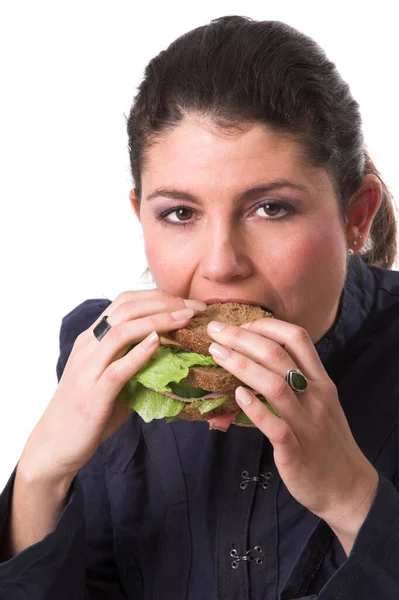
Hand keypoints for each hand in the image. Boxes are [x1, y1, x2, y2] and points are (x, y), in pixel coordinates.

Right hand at [19, 291, 204, 482]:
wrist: (55, 445)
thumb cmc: (88, 412)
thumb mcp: (113, 380)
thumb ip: (136, 364)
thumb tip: (174, 356)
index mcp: (92, 340)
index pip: (124, 303)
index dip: (157, 297)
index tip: (186, 303)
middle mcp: (88, 347)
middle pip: (126, 309)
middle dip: (164, 303)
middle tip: (194, 308)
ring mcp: (88, 369)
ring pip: (121, 332)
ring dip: (157, 320)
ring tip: (185, 318)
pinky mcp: (93, 395)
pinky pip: (117, 368)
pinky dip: (139, 353)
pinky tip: (158, 343)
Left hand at [207, 318, 378, 529]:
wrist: (348, 487)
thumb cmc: (326, 441)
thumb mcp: (319, 403)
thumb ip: (296, 380)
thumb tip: (258, 359)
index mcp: (320, 381)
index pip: (297, 338)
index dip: (266, 325)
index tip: (240, 324)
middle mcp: (315, 396)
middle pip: (278, 355)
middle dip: (242, 337)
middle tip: (215, 331)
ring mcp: (306, 423)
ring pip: (274, 384)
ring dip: (242, 365)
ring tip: (216, 353)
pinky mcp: (295, 450)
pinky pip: (274, 425)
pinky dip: (255, 408)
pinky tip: (237, 395)